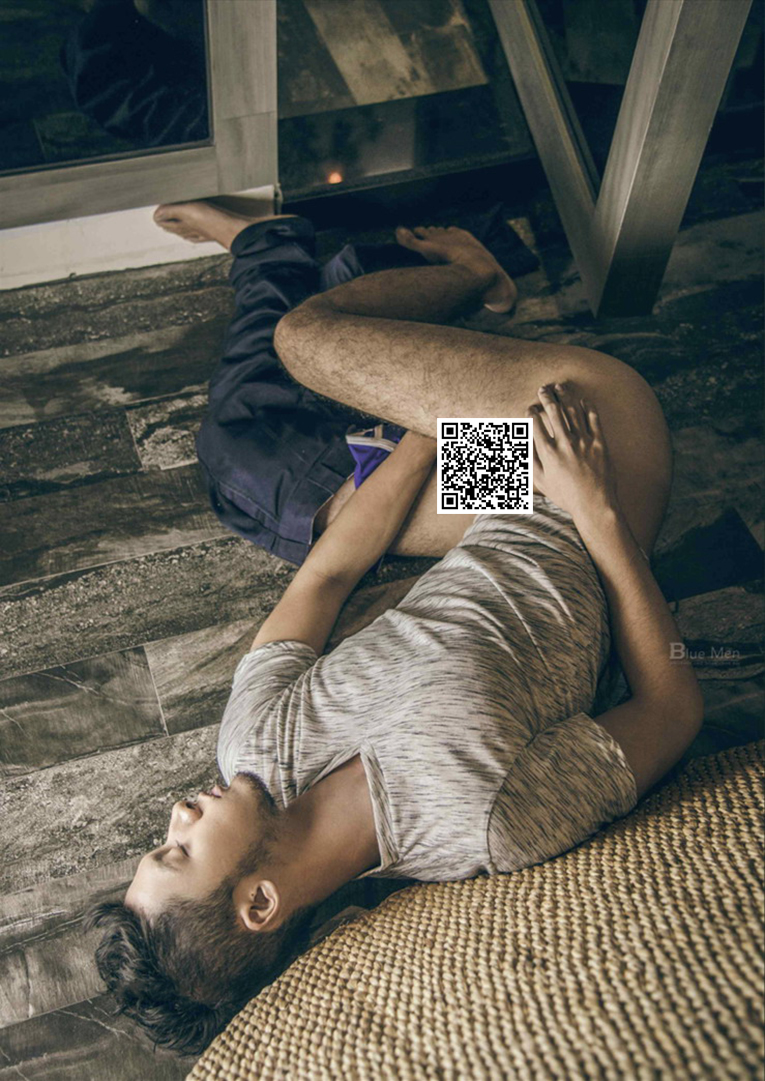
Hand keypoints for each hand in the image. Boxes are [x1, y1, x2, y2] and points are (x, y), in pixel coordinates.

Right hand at [528, 382, 619, 520]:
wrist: (595, 505)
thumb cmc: (566, 496)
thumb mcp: (542, 482)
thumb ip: (531, 461)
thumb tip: (524, 445)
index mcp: (548, 453)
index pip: (535, 423)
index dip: (531, 411)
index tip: (530, 407)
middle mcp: (565, 443)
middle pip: (553, 411)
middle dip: (546, 396)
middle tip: (543, 389)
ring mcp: (584, 441)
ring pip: (573, 410)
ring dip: (565, 395)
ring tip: (560, 386)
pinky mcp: (600, 443)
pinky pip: (593, 418)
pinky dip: (587, 406)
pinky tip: (583, 399)